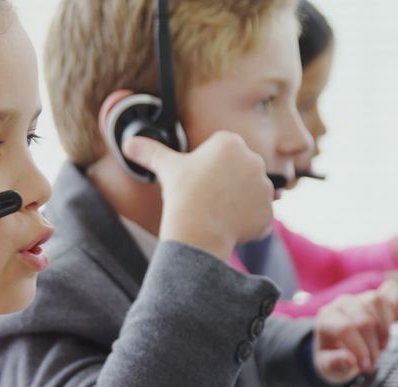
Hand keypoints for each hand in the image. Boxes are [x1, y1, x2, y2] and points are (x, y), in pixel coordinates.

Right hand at [123, 132, 273, 259]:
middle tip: (206, 198)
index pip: (222, 152)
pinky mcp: (268, 212)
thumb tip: (128, 143)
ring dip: (237, 203)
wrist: (199, 232)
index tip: (199, 181)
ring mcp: (265, 187)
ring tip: (216, 213)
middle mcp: (254, 159)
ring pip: (248, 194)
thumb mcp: (166, 168)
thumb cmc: (183, 196)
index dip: (208, 168)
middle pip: (238, 171)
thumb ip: (150, 152)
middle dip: (226, 184)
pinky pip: (257, 217)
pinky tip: (227, 227)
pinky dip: (246, 224)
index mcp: (230, 142)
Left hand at [313, 280, 397, 383]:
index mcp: (326, 319)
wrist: (340, 345)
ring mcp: (360, 296)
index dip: (360, 350)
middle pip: (365, 319)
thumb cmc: (334, 356)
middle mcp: (342, 303)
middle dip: (373, 345)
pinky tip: (397, 320)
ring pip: (378, 301)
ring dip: (386, 327)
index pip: (346, 328)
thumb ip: (335, 363)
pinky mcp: (375, 295)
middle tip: (373, 361)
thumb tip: (350, 361)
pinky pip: (391, 289)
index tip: (366, 367)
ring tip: (383, 344)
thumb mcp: (328, 366)